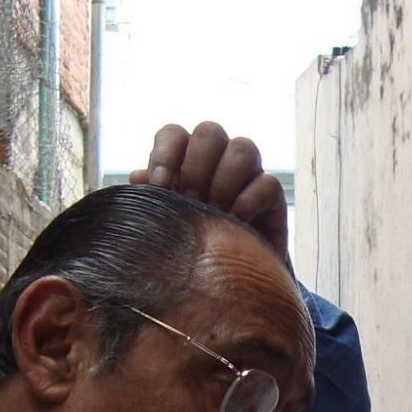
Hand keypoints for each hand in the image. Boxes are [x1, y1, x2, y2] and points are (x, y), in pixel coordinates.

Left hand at [131, 121, 288, 266]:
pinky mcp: (272, 196)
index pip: (174, 134)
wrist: (230, 279)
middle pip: (209, 132)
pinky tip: (236, 223)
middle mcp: (218, 159)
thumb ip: (152, 200)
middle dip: (197, 167)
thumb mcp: (167, 224)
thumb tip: (139, 178)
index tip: (160, 185)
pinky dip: (248, 201)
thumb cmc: (192, 246)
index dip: (166, 153)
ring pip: (243, 149)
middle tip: (191, 201)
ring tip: (215, 213)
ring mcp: (248, 174)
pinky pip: (267, 182)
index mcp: (185, 159)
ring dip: (224, 182)